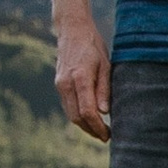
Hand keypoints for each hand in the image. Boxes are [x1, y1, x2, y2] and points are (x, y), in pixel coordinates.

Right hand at [54, 16, 112, 141]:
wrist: (72, 30)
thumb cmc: (93, 46)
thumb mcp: (106, 65)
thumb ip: (104, 88)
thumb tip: (104, 112)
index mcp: (80, 78)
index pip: (87, 111)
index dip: (98, 127)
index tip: (108, 135)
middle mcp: (66, 83)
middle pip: (76, 117)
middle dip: (91, 130)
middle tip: (106, 137)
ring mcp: (60, 84)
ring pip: (70, 113)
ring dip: (84, 125)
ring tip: (99, 131)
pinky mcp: (59, 84)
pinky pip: (68, 105)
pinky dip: (78, 115)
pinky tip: (90, 118)